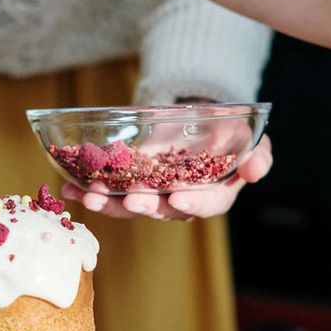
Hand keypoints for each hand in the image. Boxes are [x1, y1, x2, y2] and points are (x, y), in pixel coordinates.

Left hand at [60, 134, 271, 219]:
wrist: (201, 121)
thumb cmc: (230, 134)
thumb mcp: (251, 139)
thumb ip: (259, 156)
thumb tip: (254, 170)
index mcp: (214, 195)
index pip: (207, 205)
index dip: (193, 203)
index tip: (177, 197)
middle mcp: (182, 201)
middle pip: (162, 210)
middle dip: (143, 206)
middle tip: (129, 199)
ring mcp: (154, 195)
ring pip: (132, 206)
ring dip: (110, 203)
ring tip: (89, 196)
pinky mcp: (133, 185)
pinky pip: (113, 193)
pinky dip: (92, 191)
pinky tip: (71, 188)